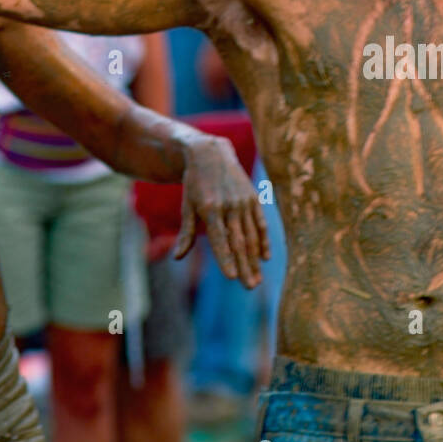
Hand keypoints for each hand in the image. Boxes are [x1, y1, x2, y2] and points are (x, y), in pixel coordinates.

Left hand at [173, 136, 269, 287]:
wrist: (211, 154)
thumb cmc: (195, 184)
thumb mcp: (187, 206)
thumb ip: (186, 233)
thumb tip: (177, 257)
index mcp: (210, 209)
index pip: (219, 239)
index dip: (225, 259)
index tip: (231, 277)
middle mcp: (229, 206)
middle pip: (238, 242)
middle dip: (244, 266)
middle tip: (250, 287)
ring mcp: (243, 202)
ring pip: (251, 236)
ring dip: (254, 260)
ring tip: (256, 280)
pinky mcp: (253, 199)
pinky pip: (260, 223)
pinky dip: (264, 241)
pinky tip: (265, 257)